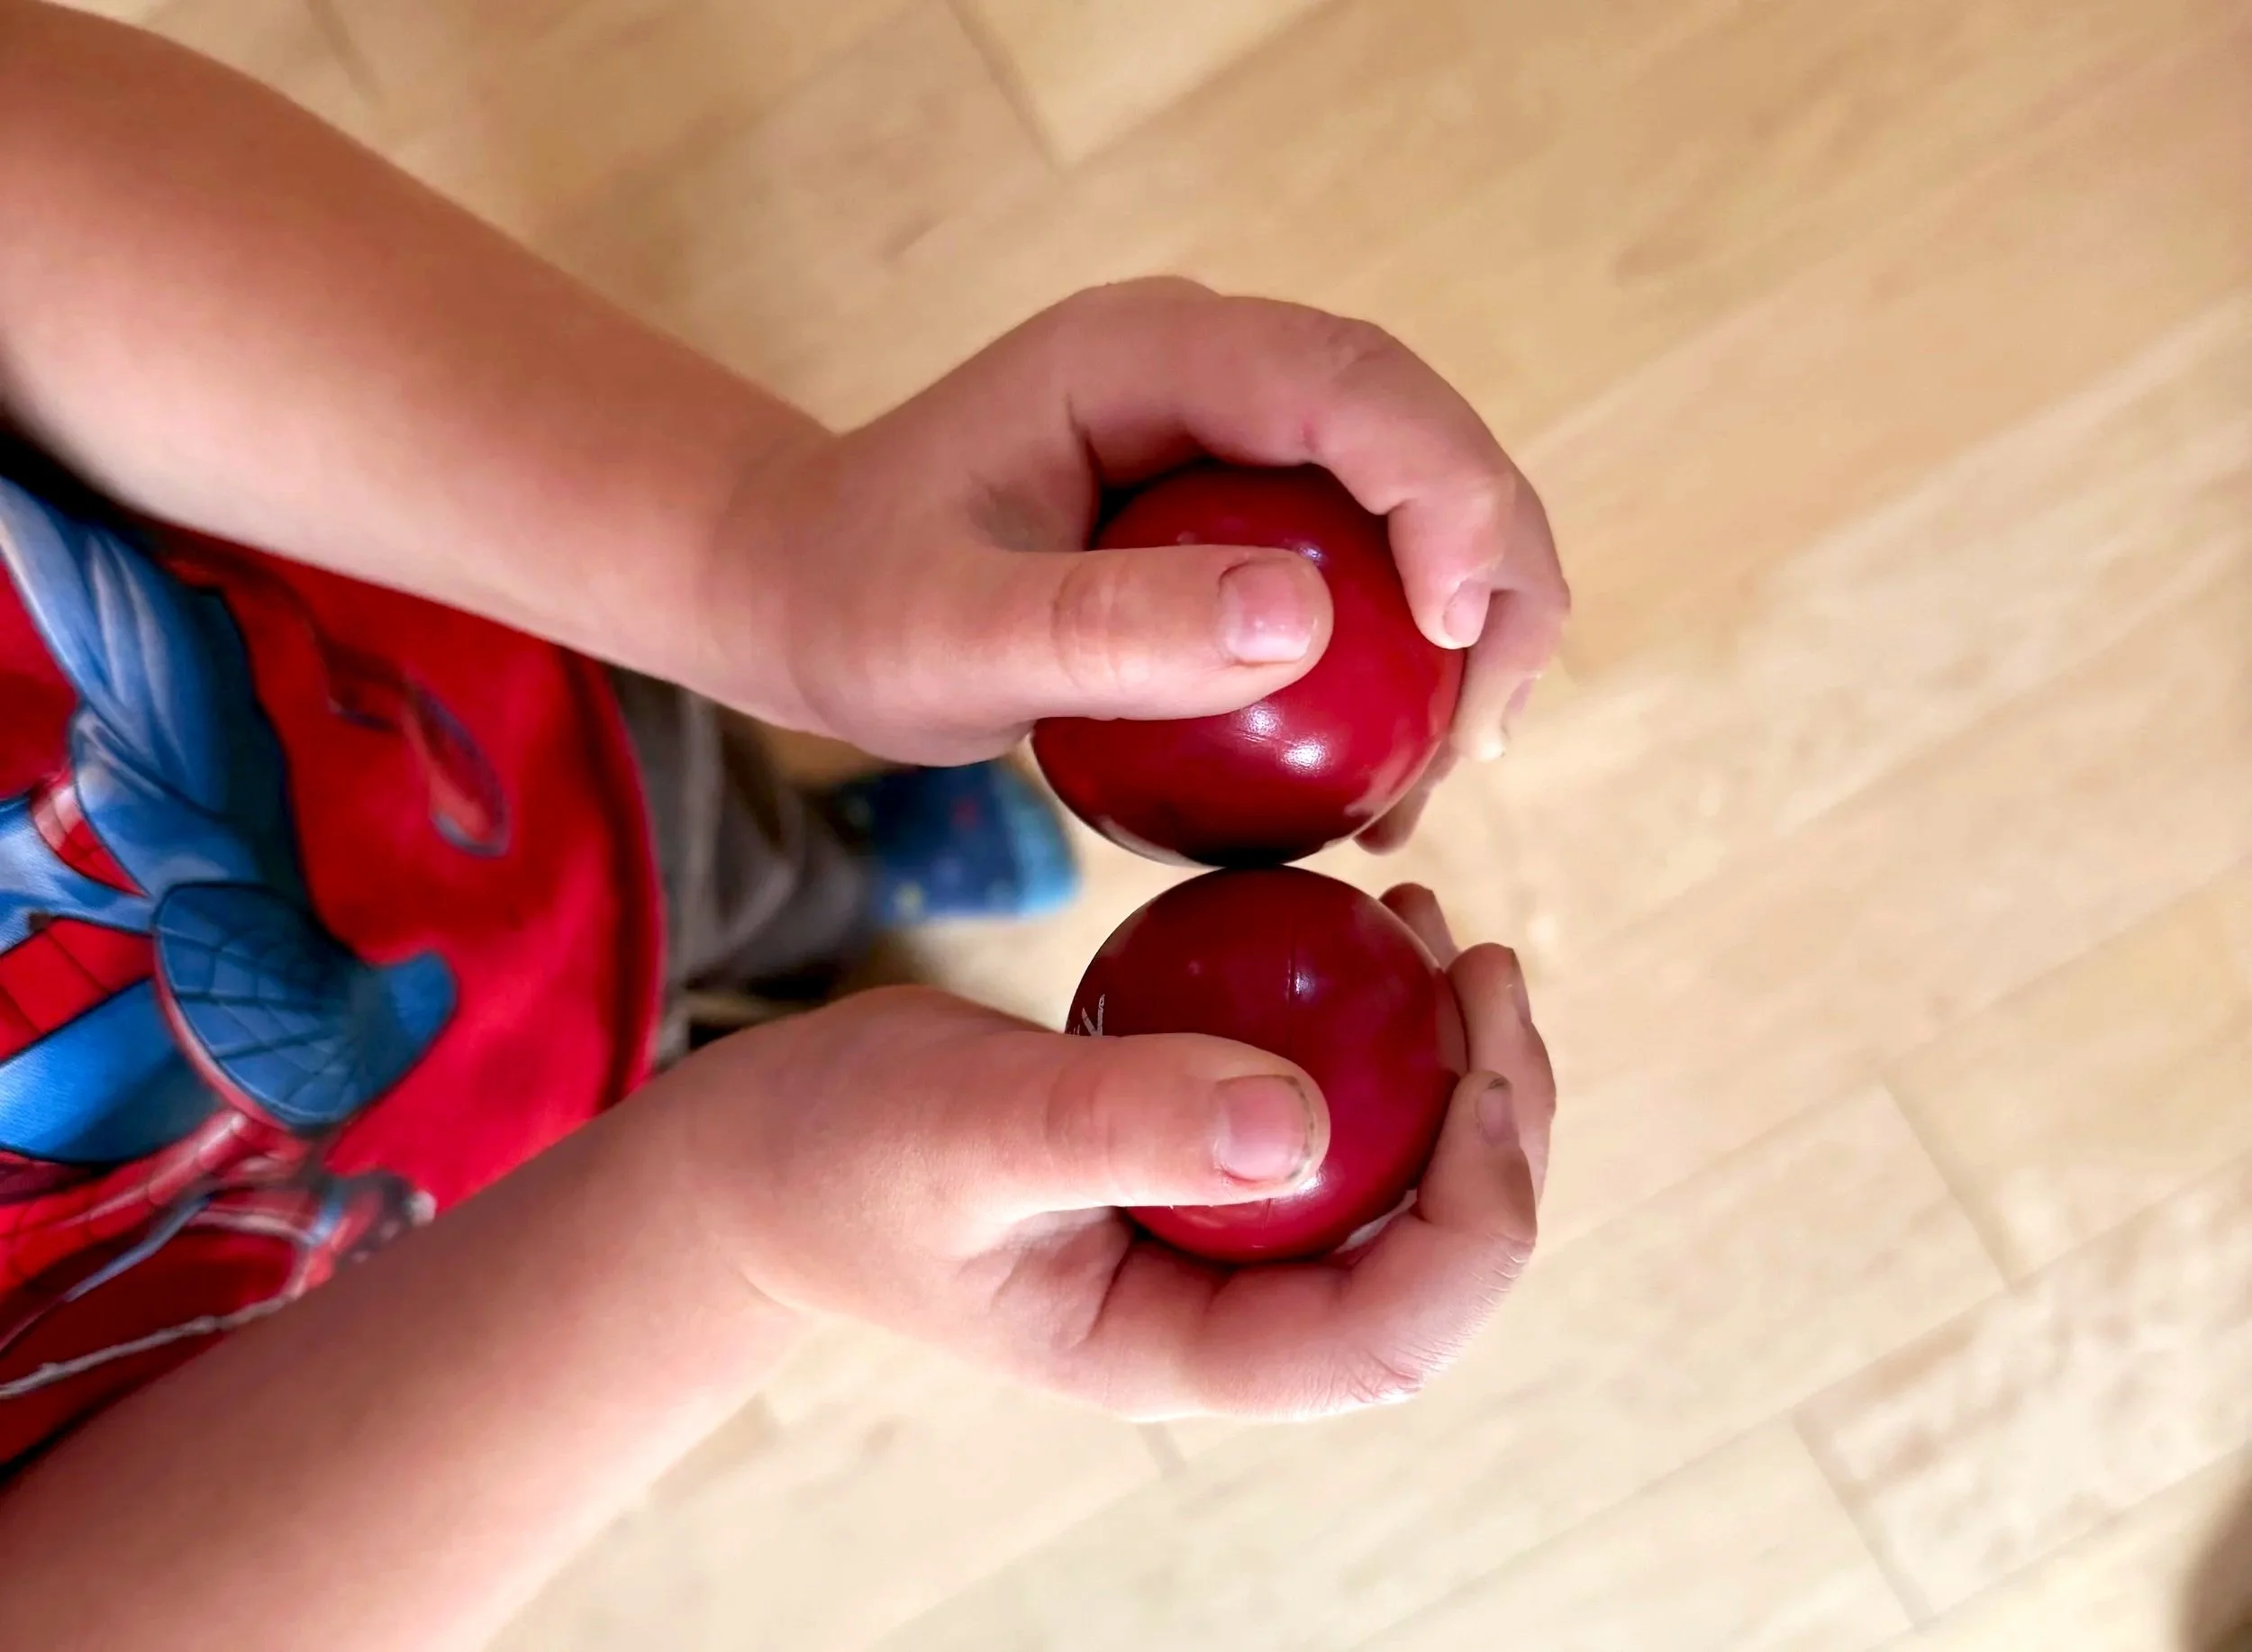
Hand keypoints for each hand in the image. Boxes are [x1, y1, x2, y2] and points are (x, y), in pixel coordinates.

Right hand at [656, 884, 1551, 1419]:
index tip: (1483, 1055)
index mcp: (1183, 1351)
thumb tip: (1306, 1122)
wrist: (764, 1156)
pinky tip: (1364, 925)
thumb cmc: (841, 1152)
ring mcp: (1214, 1240)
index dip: (1479, 1210)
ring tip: (1439, 930)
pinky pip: (1325, 1107)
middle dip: (1497, 1121)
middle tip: (1485, 962)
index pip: (1391, 1332)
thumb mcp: (966, 1126)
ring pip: (1393, 1178)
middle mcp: (1223, 1311)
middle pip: (1429, 1257)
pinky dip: (1369, 1026)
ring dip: (1448, 1066)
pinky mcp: (1195, 1162)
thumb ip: (1119, 1126)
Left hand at [711, 279, 1568, 820]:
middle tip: (1488, 732)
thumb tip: (1307, 624)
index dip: (1444, 491)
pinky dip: (1407, 661)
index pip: (1349, 383)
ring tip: (1451, 769)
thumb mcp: (949, 642)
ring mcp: (1232, 437)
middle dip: (1497, 568)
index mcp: (1146, 352)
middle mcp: (1209, 371)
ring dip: (1473, 623)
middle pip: (1419, 430)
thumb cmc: (853, 608)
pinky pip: (1365, 564)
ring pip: (1414, 498)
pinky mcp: (1238, 510)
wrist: (804, 589)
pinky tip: (1390, 775)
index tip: (1462, 636)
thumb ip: (1106, 630)